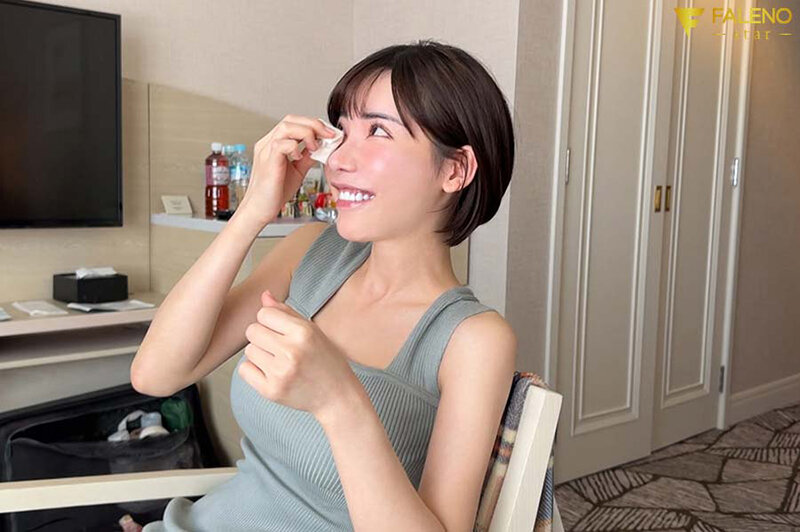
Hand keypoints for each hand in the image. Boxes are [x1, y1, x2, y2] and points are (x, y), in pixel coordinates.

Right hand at [238, 115, 337, 225]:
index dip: (313, 124)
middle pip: (290, 119)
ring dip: (306, 133)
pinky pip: (282, 144)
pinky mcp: (268, 161)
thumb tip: (323, 148)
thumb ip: (307, 157)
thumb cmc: (274, 192)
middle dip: (313, 124)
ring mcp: (266, 151)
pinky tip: (299, 157)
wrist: (260, 210)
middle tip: (329, 135)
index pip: (294, 122)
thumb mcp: (297, 170)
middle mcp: (267, 143)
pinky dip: (295, 147)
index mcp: (274, 144)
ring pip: (286, 127)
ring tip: (315, 147)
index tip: (329, 133)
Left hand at [238, 289, 358, 419]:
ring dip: (259, 353)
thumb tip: (264, 294)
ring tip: (278, 361)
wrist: (338, 396)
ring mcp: (280, 373)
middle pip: (252, 331)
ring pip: (248, 350)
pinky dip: (253, 370)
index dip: (270, 321)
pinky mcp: (271, 391)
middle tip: (278, 346)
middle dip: (262, 336)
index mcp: (303, 332)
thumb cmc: (326, 360)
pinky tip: (271, 373)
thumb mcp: (313, 331)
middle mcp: (291, 351)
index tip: (281, 331)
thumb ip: (286, 312)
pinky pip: (244, 370)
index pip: (264, 314)